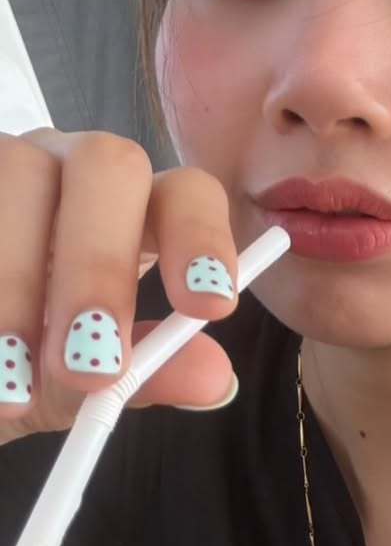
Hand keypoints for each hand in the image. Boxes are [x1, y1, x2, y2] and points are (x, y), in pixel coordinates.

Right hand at [0, 129, 238, 441]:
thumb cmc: (18, 359)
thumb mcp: (76, 380)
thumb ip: (145, 376)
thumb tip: (216, 379)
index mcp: (133, 207)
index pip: (189, 192)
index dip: (202, 238)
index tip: (211, 308)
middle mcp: (73, 166)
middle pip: (109, 165)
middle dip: (99, 265)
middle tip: (88, 367)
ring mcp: (6, 159)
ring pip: (21, 172)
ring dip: (16, 284)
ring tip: (10, 386)